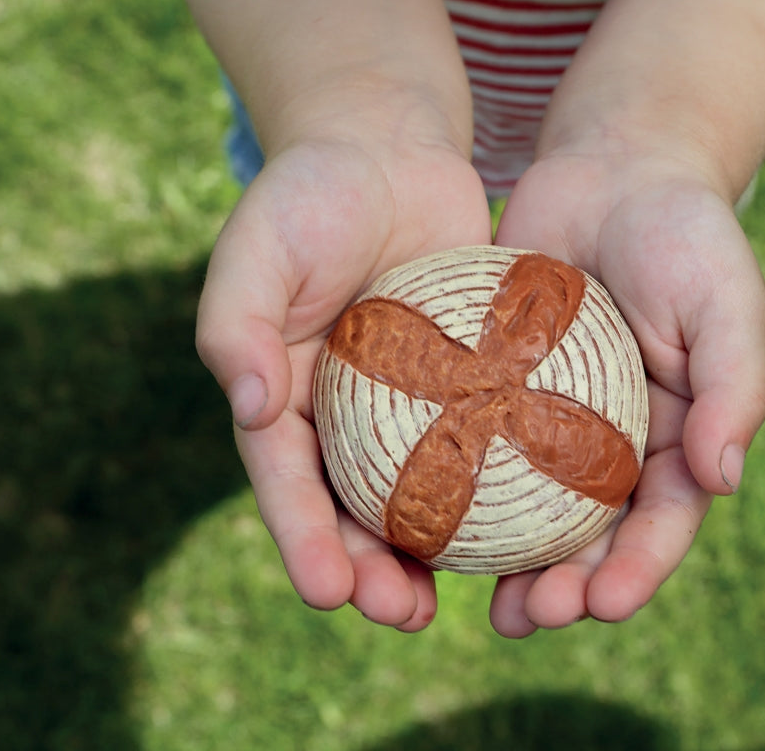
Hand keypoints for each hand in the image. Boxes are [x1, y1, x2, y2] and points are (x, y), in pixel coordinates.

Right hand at [196, 132, 491, 630]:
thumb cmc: (311, 192)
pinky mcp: (459, 382)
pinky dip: (493, 486)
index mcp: (278, 394)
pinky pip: (477, 442)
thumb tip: (248, 407)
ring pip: (417, 493)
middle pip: (351, 509)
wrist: (386, 148)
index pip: (285, 482)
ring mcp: (400, 403)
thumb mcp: (259, 246)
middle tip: (403, 616)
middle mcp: (337, 412)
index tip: (330, 594)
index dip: (304, 542)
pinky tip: (528, 525)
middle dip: (370, 573)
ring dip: (434, 552)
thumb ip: (236, 324)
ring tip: (462, 599)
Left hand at [490, 152, 764, 636]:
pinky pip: (475, 445)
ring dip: (507, 563)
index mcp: (679, 435)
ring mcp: (553, 420)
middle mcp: (616, 441)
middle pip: (592, 535)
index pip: (664, 520)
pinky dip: (457, 487)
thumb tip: (725, 481)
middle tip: (528, 618)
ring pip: (529, 510)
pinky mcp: (499, 389)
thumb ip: (735, 385)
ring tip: (480, 606)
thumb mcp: (726, 299)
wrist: (614, 167)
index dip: (640, 569)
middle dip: (567, 588)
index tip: (606, 605)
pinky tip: (422, 520)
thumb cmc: (684, 231)